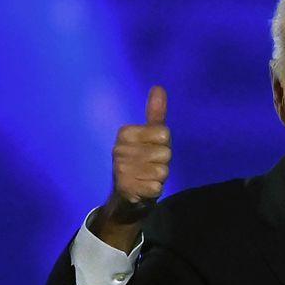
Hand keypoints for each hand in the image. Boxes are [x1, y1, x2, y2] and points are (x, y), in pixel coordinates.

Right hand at [95, 85, 170, 249]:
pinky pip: (157, 187)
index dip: (164, 144)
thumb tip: (159, 87)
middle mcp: (119, 150)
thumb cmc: (142, 162)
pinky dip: (155, 189)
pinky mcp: (127, 189)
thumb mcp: (149, 137)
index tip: (151, 149)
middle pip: (165, 152)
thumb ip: (155, 114)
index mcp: (124, 133)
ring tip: (147, 177)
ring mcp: (121, 170)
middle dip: (163, 162)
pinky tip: (144, 188)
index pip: (163, 133)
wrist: (127, 196)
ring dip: (159, 177)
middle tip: (149, 166)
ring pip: (162, 170)